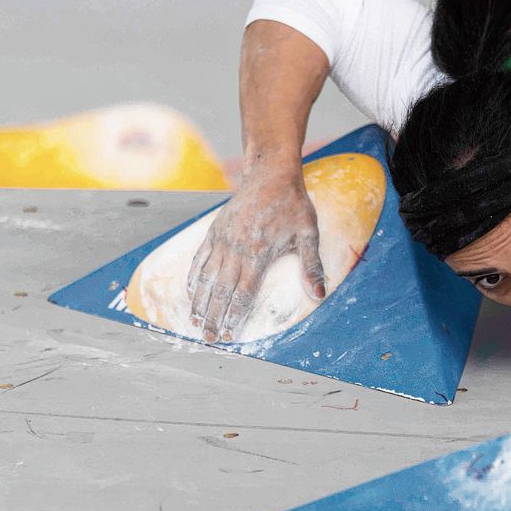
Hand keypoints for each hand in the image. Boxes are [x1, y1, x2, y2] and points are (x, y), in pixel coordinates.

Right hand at [187, 165, 324, 341]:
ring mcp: (223, 239)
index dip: (234, 315)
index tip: (228, 333)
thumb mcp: (309, 234)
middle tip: (208, 338)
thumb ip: (312, 266)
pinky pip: (200, 258)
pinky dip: (194, 277)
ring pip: (207, 277)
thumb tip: (319, 294)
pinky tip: (191, 292)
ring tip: (195, 322)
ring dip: (200, 301)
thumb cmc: (293, 204)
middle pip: (221, 290)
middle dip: (213, 316)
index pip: (243, 293)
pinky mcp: (215, 230)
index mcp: (258, 253)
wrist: (271, 173)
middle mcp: (236, 248)